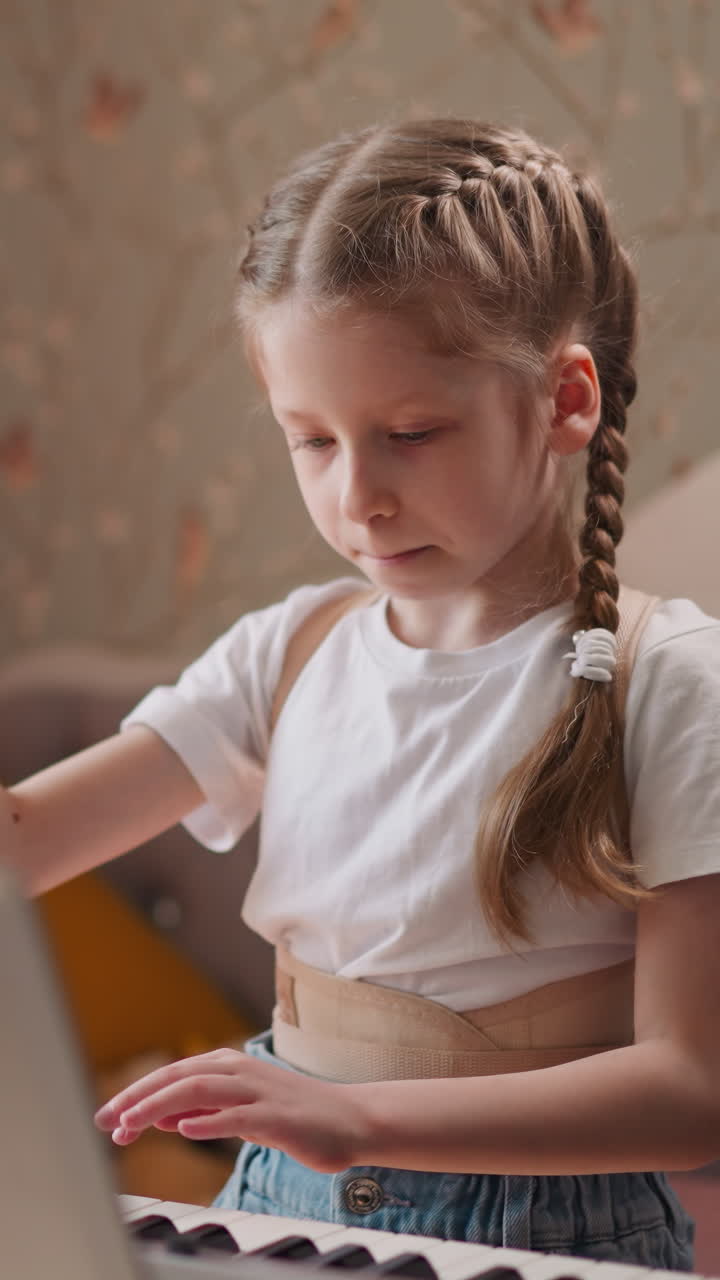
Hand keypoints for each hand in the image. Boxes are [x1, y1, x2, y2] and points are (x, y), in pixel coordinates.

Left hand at [94, 1047, 368, 1172]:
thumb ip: (202, 1111)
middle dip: (137, 1098)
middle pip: (179, 1077)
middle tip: (104, 1119)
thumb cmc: (292, 1116)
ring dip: (160, 1106)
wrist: (348, 1120)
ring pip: (200, 1090)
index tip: (106, 1116)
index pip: (172, 1074)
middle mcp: (239, 1071)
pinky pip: (237, 1116)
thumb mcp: (240, 1113)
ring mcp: (258, 1091)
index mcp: (228, 1066)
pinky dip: (209, 1121)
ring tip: (130, 1123)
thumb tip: (160, 1117)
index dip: (137, 1093)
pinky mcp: (276, 1115)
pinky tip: (186, 1130)